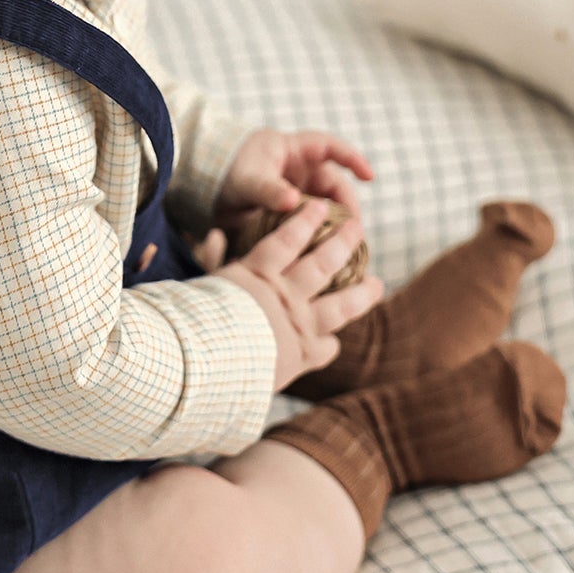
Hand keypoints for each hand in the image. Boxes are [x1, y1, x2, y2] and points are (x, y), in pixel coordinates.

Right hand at [211, 197, 384, 391]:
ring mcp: (299, 326)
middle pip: (324, 264)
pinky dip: (330, 345)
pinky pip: (326, 348)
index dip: (306, 221)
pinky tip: (334, 343)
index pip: (288, 239)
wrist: (206, 366)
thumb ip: (211, 259)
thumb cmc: (196, 321)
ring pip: (340, 305)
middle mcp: (285, 296)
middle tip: (358, 229)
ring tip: (377, 283)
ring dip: (362, 293)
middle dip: (344, 243)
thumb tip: (213, 235)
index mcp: (258, 274)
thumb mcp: (203, 283)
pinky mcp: (302, 356)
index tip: (322, 207)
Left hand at [213, 127, 374, 235]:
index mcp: (294, 150)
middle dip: (348, 208)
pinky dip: (319, 238)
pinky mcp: (292, 215)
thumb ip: (267, 189)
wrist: (205, 188)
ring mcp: (299, 192)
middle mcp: (302, 171)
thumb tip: (293, 200)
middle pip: (335, 186)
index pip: (330, 148)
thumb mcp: (245, 179)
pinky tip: (326, 257)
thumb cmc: (227, 171)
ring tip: (346, 251)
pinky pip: (313, 225)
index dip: (353, 158)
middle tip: (355, 234)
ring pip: (327, 209)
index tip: (370, 176)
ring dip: (336, 227)